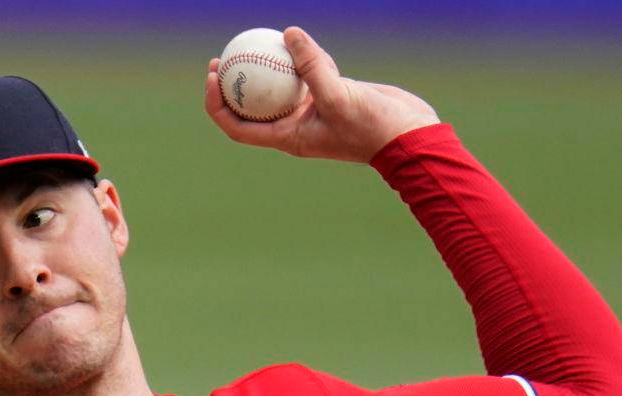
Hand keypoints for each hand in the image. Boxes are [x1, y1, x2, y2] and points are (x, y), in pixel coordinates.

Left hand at [204, 26, 439, 163]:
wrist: (409, 135)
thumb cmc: (373, 127)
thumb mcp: (340, 96)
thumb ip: (313, 66)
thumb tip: (289, 32)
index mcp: (287, 138)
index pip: (238, 127)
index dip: (218, 105)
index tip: (212, 78)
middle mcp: (295, 126)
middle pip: (250, 108)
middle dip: (230, 86)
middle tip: (219, 58)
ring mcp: (312, 111)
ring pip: (278, 88)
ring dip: (261, 69)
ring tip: (247, 44)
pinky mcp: (330, 95)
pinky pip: (305, 74)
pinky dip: (299, 58)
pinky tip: (292, 38)